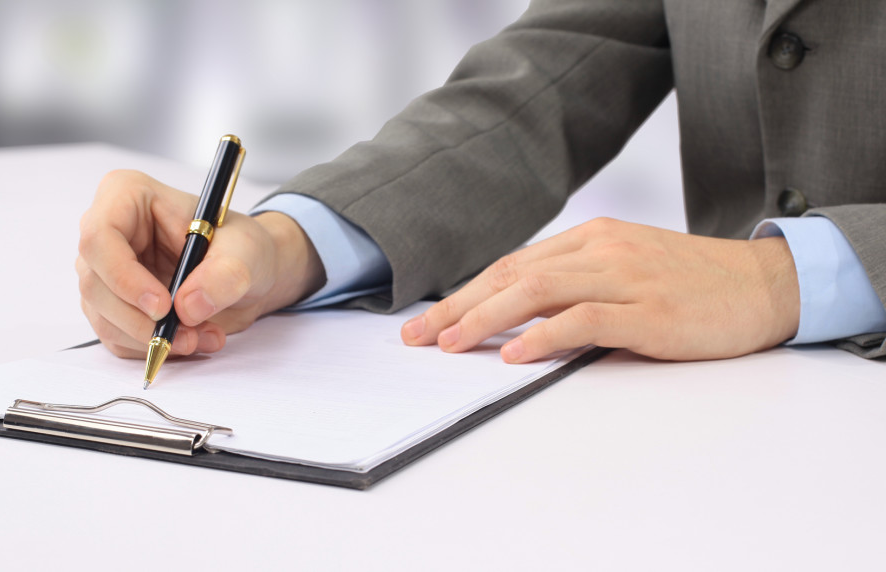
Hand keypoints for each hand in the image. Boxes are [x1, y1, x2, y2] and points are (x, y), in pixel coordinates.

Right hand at [76, 170, 324, 357]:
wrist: (244, 274)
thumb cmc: (239, 246)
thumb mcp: (246, 252)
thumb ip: (224, 275)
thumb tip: (188, 307)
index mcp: (127, 196)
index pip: (99, 236)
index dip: (123, 276)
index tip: (163, 307)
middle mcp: (106, 233)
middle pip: (95, 284)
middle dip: (142, 321)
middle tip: (189, 335)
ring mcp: (104, 272)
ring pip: (103, 317)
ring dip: (151, 339)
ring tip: (202, 337)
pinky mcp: (111, 306)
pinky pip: (116, 337)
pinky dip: (152, 348)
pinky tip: (191, 340)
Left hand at [400, 218, 800, 361]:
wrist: (764, 283)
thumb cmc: (689, 283)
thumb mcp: (624, 271)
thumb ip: (574, 285)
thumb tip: (514, 316)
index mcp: (590, 239)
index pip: (511, 265)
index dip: (463, 294)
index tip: (427, 321)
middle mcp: (600, 250)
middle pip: (511, 275)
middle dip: (457, 307)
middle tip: (417, 338)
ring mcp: (625, 277)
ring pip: (538, 291)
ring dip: (485, 319)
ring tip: (449, 344)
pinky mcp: (649, 311)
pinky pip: (584, 318)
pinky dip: (543, 335)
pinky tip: (513, 352)